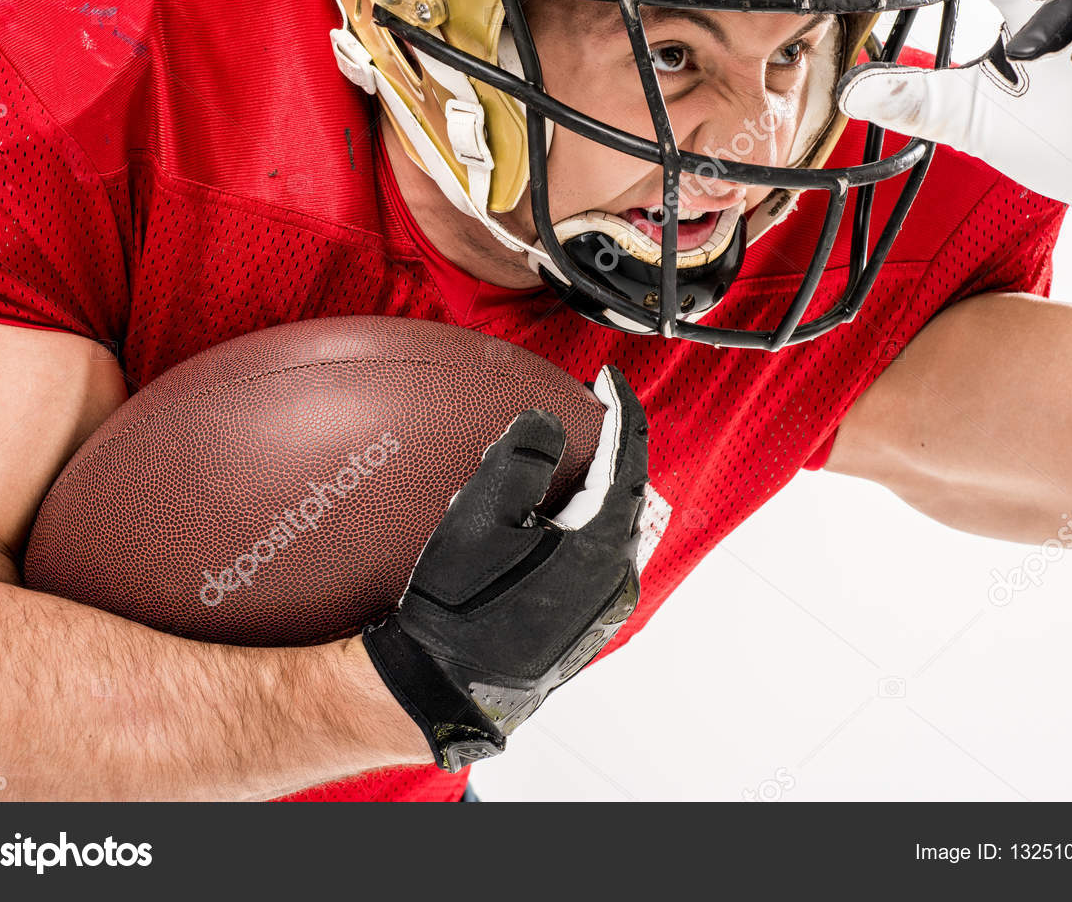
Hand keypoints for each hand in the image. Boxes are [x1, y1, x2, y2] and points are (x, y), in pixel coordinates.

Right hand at [363, 365, 648, 771]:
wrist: (443, 692)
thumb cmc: (458, 608)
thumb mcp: (480, 514)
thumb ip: (522, 455)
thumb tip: (548, 423)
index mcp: (605, 544)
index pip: (628, 459)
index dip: (622, 411)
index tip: (608, 379)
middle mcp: (618, 579)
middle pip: (626, 492)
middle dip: (610, 448)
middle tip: (587, 414)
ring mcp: (604, 608)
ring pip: (611, 528)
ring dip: (592, 489)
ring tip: (563, 463)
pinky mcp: (584, 627)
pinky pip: (595, 558)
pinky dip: (581, 524)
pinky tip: (546, 521)